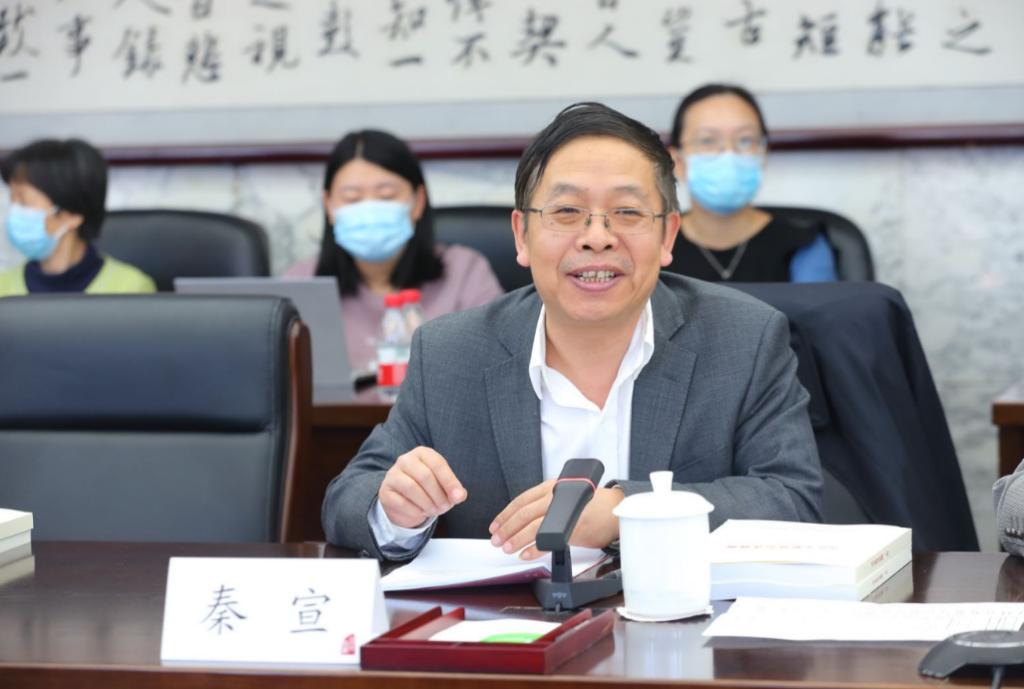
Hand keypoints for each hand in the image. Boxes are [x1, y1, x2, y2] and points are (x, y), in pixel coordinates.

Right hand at [379, 447, 466, 528]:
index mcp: (423, 453)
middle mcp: (405, 460)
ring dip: (427, 503)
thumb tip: (459, 496)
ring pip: (412, 488)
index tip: (458, 497)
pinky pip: (401, 502)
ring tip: (434, 510)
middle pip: (425, 476)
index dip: (449, 481)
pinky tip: (421, 512)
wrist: (403, 500)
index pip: (438, 464)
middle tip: (445, 507)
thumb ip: (453, 490)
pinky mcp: (385, 491)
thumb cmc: (427, 489)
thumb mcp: (443, 486)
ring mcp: (393, 475)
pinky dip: (415, 511)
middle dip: (438, 495)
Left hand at [488, 481, 623, 559]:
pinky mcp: (575, 527)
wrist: (615, 510)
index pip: (521, 500)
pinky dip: (535, 548)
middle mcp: (557, 497)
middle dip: (507, 529)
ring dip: (517, 539)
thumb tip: (520, 523)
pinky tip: (525, 554)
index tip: (495, 526)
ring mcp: (566, 512)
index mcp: (551, 487)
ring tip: (508, 548)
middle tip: (497, 540)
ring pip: (534, 526)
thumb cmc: (591, 506)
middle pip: (524, 514)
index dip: (505, 515)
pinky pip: (550, 539)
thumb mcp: (564, 498)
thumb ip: (544, 505)